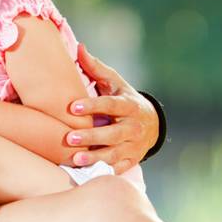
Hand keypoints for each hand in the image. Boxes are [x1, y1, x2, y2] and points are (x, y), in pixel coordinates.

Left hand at [65, 45, 158, 171]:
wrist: (151, 125)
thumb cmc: (124, 99)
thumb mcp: (114, 83)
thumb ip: (96, 68)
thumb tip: (79, 48)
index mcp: (129, 105)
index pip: (111, 105)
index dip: (93, 106)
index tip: (73, 106)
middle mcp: (133, 127)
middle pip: (112, 134)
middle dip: (91, 137)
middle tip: (69, 138)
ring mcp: (133, 146)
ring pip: (114, 154)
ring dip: (95, 158)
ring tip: (75, 160)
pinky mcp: (131, 160)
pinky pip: (117, 168)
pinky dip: (103, 171)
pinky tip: (86, 173)